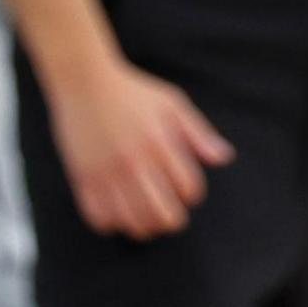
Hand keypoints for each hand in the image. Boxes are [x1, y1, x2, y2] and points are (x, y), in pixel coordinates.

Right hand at [45, 56, 232, 240]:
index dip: (192, 195)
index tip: (183, 188)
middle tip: (167, 210)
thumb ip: (199, 133)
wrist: (84, 80)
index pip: (189, 189)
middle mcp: (135, 161)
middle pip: (164, 215)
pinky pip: (99, 218)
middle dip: (172, 219)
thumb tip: (224, 159)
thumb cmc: (132, 92)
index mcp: (161, 143)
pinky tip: (116, 210)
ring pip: (133, 222)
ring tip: (143, 215)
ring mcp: (107, 172)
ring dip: (143, 226)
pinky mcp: (83, 177)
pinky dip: (111, 223)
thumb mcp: (172, 103)